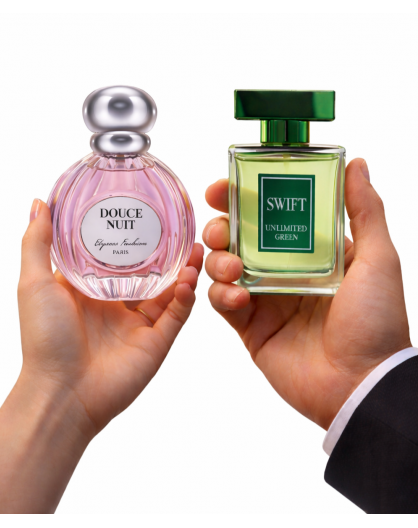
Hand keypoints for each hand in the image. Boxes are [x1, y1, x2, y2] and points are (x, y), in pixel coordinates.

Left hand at [0, 200, 201, 512]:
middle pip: (151, 274)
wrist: (62, 392)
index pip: (120, 259)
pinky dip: (185, 298)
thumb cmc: (44, 339)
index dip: (136, 238)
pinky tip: (188, 281)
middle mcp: (118, 306)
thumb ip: (37, 244)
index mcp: (92, 291)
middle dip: (169, 253)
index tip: (149, 215)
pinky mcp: (155, 342)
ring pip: (170, 293)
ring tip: (195, 251)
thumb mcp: (34, 283)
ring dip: (185, 272)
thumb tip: (40, 203)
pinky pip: (177, 316)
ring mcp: (138, 325)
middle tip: (183, 231)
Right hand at [203, 158, 410, 429]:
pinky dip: (221, 295)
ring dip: (218, 260)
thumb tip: (356, 165)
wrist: (361, 384)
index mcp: (311, 252)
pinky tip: (236, 296)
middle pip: (239, 239)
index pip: (270, 216)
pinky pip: (223, 303)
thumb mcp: (378, 259)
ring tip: (232, 267)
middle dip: (222, 227)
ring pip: (223, 267)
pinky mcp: (251, 327)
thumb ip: (364, 211)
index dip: (244, 199)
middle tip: (222, 228)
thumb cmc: (376, 322)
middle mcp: (284, 271)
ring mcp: (265, 299)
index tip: (225, 188)